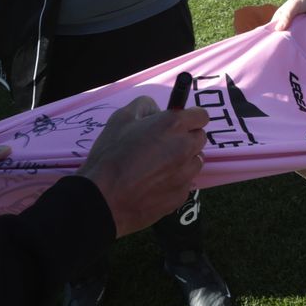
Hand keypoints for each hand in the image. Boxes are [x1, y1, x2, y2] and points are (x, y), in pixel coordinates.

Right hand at [76, 96, 208, 236]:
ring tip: (159, 165)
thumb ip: (144, 106)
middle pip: (200, 138)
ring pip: (195, 161)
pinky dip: (175, 181)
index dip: (190, 117)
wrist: (103, 199)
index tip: (179, 122)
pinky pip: (185, 183)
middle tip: (165, 144)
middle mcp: (185, 148)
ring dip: (184, 160)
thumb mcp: (121, 118)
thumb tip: (156, 110)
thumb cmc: (110, 155)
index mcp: (173, 126)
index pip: (201, 116)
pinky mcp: (181, 196)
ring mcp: (185, 174)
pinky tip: (154, 184)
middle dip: (186, 138)